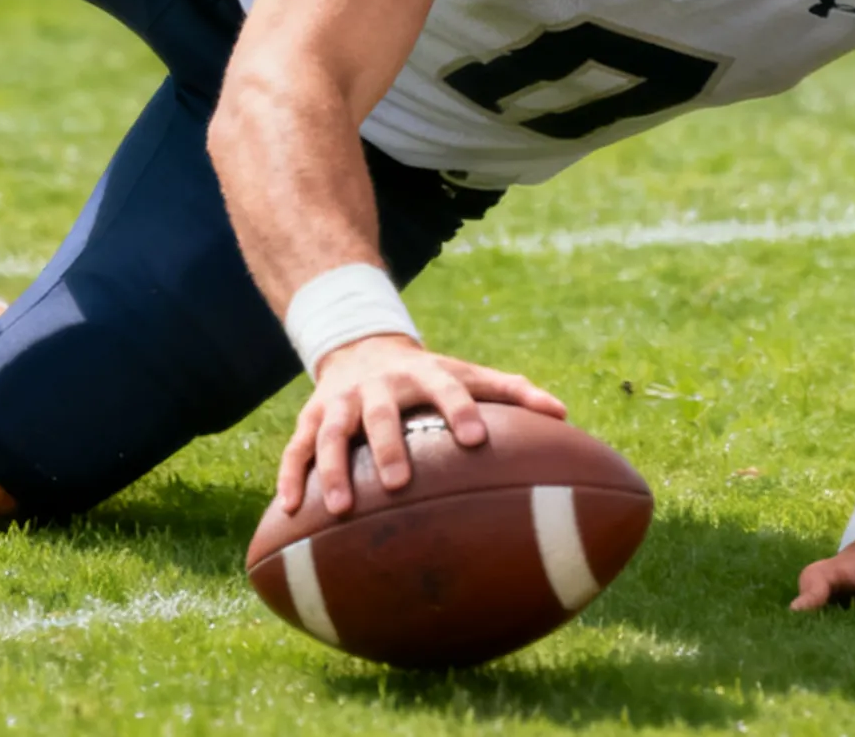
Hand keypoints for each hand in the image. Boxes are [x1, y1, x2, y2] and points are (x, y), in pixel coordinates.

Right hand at [276, 334, 565, 516]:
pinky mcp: (312, 417)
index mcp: (422, 374)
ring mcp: (341, 401)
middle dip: (387, 446)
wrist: (360, 344)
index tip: (473, 439)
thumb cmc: (428, 376)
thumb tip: (565, 415)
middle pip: (381, 413)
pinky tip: (289, 509)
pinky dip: (291, 475)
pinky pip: (297, 447)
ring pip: (333, 432)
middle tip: (397, 484)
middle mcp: (379, 386)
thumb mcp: (465, 373)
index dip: (458, 409)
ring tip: (339, 509)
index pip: (444, 386)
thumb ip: (512, 393)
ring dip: (333, 468)